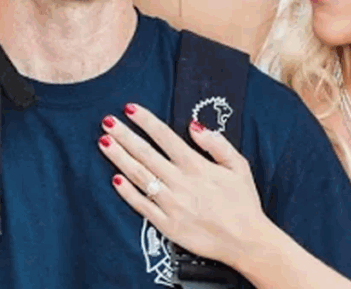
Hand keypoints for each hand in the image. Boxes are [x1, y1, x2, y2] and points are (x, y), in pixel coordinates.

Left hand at [98, 103, 267, 268]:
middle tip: (106, 121)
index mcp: (197, 166)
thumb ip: (217, 144)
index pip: (165, 137)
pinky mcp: (167, 225)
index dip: (146, 121)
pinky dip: (127, 192)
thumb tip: (194, 126)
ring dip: (120, 158)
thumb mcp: (239, 166)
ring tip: (104, 142)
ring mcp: (171, 204)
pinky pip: (142, 206)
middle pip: (146, 154)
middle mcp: (180, 182)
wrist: (246, 242)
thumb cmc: (244, 202)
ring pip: (140, 176)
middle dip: (124, 136)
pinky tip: (114, 179)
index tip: (129, 108)